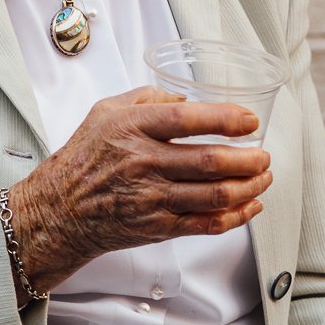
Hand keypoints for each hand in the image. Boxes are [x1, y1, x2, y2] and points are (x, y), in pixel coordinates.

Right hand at [4, 85, 271, 293]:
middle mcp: (144, 163)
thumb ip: (147, 97)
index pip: (187, 120)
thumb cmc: (84, 158)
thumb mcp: (106, 111)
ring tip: (264, 176)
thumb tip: (187, 98)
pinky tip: (251, 205)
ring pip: (215, 195)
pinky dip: (236, 216)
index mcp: (133, 129)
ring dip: (250, 186)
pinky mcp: (158, 227)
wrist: (60, 210)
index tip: (249, 120)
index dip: (225, 119)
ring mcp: (152, 199)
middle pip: (210, 162)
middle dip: (249, 158)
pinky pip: (207, 224)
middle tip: (264, 153)